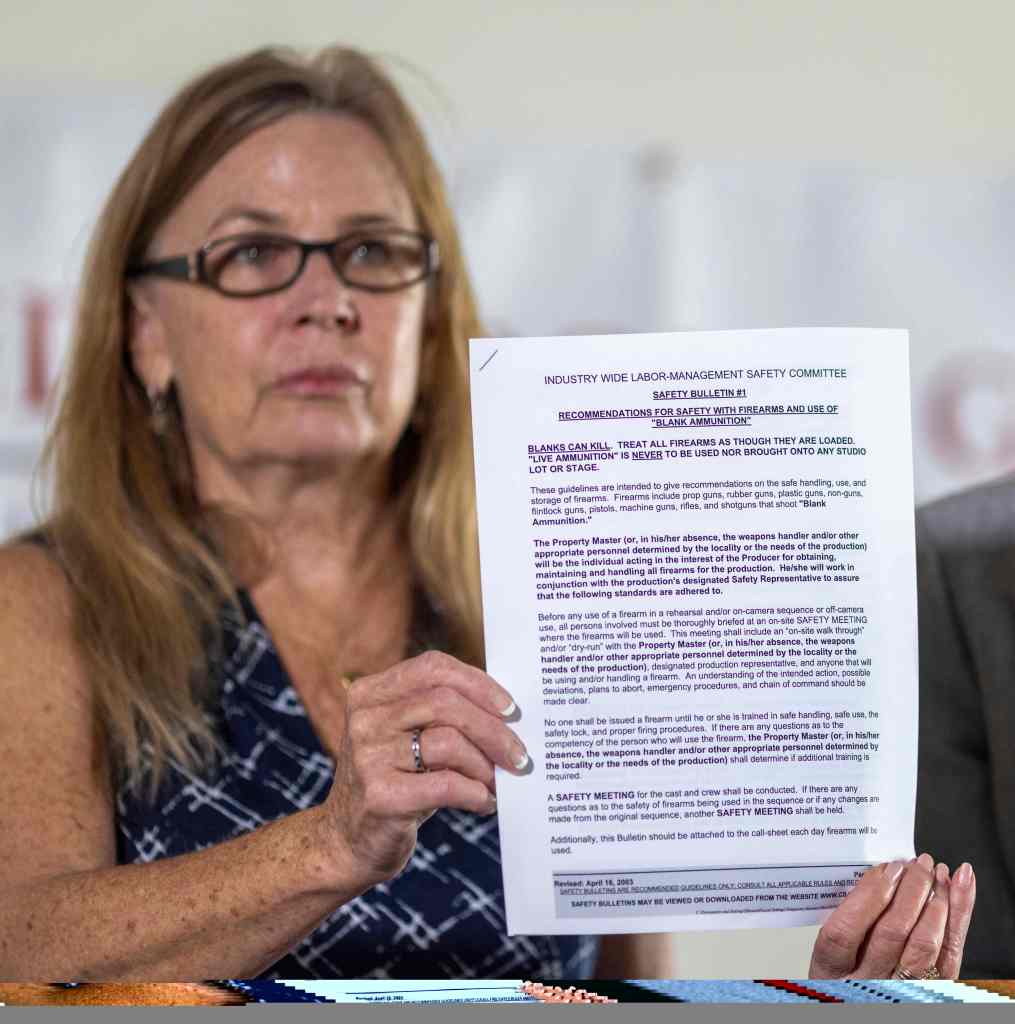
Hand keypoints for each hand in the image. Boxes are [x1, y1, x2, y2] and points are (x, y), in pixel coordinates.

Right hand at [319, 651, 527, 882]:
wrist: (347, 842)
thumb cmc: (393, 781)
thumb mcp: (404, 737)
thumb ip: (440, 715)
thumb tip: (506, 712)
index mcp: (369, 693)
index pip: (433, 667)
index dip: (478, 683)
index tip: (510, 709)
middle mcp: (364, 719)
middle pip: (445, 702)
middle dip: (492, 729)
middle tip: (519, 754)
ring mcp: (368, 757)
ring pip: (449, 742)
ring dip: (485, 765)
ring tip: (498, 782)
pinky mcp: (380, 797)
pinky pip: (446, 785)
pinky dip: (475, 794)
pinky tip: (484, 803)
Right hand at [809, 854, 975, 978]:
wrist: (868, 1004)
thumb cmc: (847, 978)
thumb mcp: (829, 955)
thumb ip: (845, 918)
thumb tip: (877, 876)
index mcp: (833, 970)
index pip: (845, 931)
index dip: (867, 896)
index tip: (886, 869)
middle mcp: (869, 982)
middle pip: (891, 932)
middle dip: (910, 890)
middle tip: (918, 864)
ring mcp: (903, 988)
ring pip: (923, 942)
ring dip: (936, 899)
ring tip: (937, 872)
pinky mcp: (934, 988)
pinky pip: (951, 951)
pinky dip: (958, 915)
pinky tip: (959, 888)